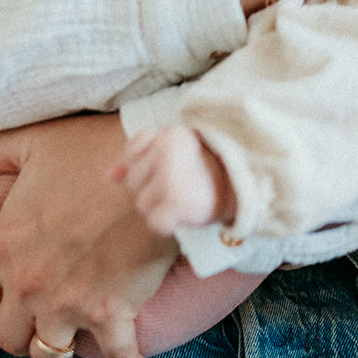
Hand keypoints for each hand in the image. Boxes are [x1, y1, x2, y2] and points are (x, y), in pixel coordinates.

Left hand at [0, 114, 177, 357]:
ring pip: (48, 354)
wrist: (161, 164)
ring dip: (60, 344)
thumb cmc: (96, 149)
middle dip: (20, 326)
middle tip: (40, 312)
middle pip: (6, 337)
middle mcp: (29, 285)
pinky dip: (121, 357)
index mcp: (3, 246)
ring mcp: (70, 304)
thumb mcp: (31, 141)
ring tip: (74, 328)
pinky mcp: (113, 313)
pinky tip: (126, 347)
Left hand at [111, 125, 234, 234]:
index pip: (133, 151)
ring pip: (142, 203)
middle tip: (183, 183)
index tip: (172, 165)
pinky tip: (182, 215)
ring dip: (160, 207)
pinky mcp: (177, 201)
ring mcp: (171, 175)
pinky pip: (155, 222)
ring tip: (186, 198)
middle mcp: (167, 150)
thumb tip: (109, 175)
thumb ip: (139, 160)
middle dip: (152, 187)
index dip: (148, 164)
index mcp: (169, 133)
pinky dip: (167, 224)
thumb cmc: (210, 170)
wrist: (249, 185)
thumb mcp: (175, 154)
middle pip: (134, 180)